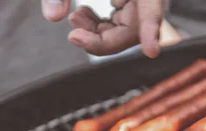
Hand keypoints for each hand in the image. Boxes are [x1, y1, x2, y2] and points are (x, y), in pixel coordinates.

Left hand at [41, 0, 164, 57]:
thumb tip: (52, 16)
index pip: (153, 6)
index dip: (151, 28)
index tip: (151, 51)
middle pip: (137, 26)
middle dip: (105, 39)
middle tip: (74, 36)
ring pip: (128, 29)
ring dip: (100, 34)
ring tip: (75, 20)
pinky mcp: (130, 1)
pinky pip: (121, 23)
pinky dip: (100, 27)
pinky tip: (82, 16)